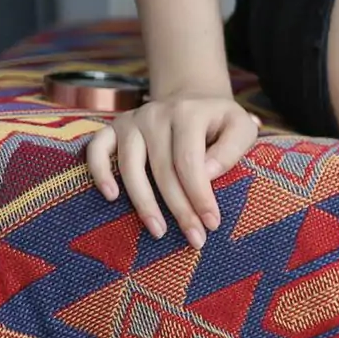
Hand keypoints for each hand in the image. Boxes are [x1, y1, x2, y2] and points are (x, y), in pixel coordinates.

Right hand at [82, 90, 261, 249]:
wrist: (191, 99)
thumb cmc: (219, 122)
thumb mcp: (241, 128)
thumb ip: (231, 149)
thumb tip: (208, 174)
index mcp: (188, 113)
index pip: (190, 161)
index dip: (199, 195)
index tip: (211, 223)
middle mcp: (155, 114)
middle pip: (162, 170)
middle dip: (179, 209)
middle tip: (194, 238)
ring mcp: (131, 120)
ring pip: (130, 166)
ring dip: (143, 203)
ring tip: (159, 231)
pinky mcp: (113, 128)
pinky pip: (96, 149)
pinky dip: (99, 172)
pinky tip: (111, 197)